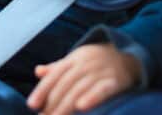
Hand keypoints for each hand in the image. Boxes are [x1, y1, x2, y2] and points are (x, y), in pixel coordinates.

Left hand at [26, 43, 141, 114]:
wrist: (129, 55)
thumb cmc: (97, 61)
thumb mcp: (77, 60)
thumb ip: (57, 68)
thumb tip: (38, 71)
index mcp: (74, 58)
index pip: (55, 75)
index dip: (42, 90)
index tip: (32, 105)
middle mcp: (86, 63)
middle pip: (66, 84)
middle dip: (53, 102)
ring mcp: (101, 71)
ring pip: (80, 89)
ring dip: (66, 106)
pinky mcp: (116, 80)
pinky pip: (102, 90)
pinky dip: (92, 98)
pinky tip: (81, 107)